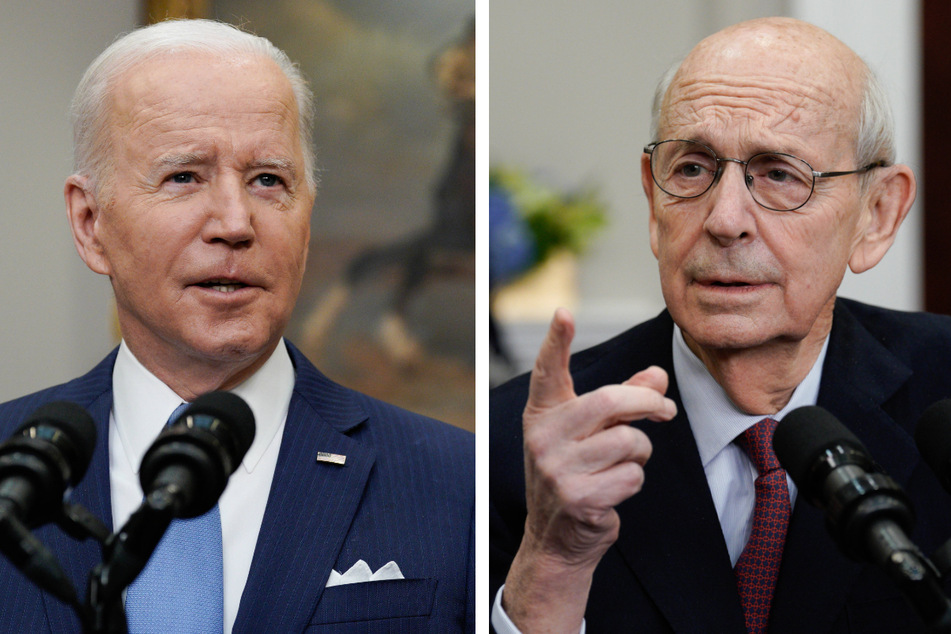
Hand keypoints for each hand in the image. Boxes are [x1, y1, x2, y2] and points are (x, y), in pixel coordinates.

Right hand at [502, 308, 675, 631]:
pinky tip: (614, 489)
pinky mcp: (578, 497)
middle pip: (610, 401)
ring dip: (641, 451)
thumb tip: (657, 376)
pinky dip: (634, 480)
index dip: (557, 341)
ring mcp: (557, 468)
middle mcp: (543, 437)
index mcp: (543, 415)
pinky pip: (633, 475)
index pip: (548, 371)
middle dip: (649, 405)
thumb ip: (623, 401)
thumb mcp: (590, 434)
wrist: (556, 539)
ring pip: (629, 440)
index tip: (563, 313)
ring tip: (626, 461)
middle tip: (668, 411)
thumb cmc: (576, 474)